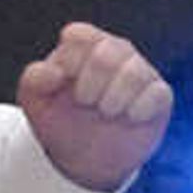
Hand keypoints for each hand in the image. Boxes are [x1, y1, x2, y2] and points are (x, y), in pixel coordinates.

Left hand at [16, 23, 171, 192]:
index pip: (80, 35)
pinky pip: (158, 94)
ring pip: (135, 72)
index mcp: (84, 44)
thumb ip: (34, 80)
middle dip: (91, 85)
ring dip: (114, 99)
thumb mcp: (36, 102)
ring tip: (107, 113)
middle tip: (86, 104)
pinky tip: (129, 118)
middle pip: (108, 53)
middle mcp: (115, 51)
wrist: (85, 157)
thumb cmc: (62, 120)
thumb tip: (53, 72)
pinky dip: (140, 109)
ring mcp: (140, 71)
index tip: (65, 86)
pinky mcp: (159, 95)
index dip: (71, 63)